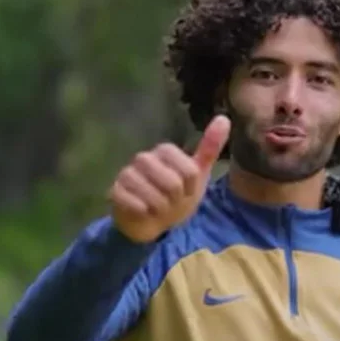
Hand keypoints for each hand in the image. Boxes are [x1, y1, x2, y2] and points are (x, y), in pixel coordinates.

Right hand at [109, 115, 230, 242]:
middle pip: (173, 183)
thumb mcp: (198, 174)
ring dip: (161, 208)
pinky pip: (136, 205)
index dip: (191, 187)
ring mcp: (127, 174)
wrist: (153, 221)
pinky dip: (145, 213)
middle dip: (177, 199)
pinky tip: (144, 212)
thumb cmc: (176, 196)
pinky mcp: (114, 192)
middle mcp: (143, 158)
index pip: (190, 171)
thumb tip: (224, 118)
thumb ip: (210, 148)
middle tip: (171, 202)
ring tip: (158, 208)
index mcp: (165, 151)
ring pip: (154, 196)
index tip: (186, 191)